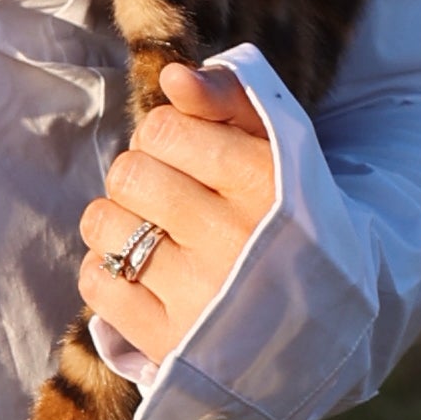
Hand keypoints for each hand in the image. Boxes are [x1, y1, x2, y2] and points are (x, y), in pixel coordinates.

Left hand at [77, 63, 274, 361]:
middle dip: (141, 178)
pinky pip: (94, 281)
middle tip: (170, 199)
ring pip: (104, 224)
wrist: (325, 319)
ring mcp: (199, 295)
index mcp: (265, 184)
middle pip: (129, 174)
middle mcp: (233, 240)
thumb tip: (173, 78)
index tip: (187, 158)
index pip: (163, 130)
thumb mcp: (279, 147)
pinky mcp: (169, 341)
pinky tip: (143, 274)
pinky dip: (106, 271)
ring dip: (119, 223)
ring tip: (156, 236)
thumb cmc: (289, 215)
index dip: (164, 137)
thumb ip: (230, 98)